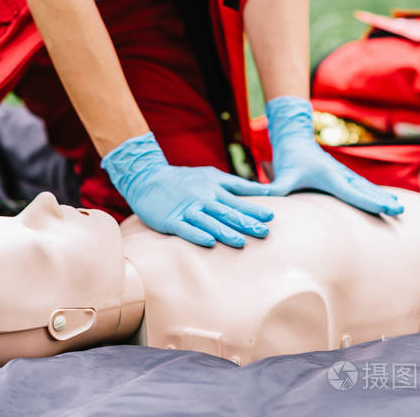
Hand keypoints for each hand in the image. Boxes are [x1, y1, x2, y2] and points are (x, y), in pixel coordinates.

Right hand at [101, 132, 273, 247]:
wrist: (149, 177)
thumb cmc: (185, 179)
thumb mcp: (212, 175)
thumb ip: (236, 184)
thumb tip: (264, 190)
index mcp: (213, 189)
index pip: (237, 201)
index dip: (254, 209)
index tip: (271, 217)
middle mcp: (202, 199)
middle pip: (226, 213)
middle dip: (245, 223)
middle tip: (263, 232)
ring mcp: (186, 209)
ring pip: (208, 222)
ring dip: (225, 232)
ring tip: (241, 242)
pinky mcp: (171, 220)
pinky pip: (186, 229)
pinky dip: (197, 235)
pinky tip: (209, 243)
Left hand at [265, 96, 403, 215]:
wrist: (295, 138)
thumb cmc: (290, 158)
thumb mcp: (283, 174)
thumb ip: (276, 189)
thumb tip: (263, 199)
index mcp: (329, 176)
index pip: (351, 192)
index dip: (368, 201)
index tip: (385, 208)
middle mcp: (340, 174)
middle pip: (364, 190)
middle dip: (381, 200)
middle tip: (399, 211)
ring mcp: (344, 174)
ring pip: (366, 187)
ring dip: (382, 197)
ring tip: (398, 208)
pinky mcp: (344, 176)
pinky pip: (363, 186)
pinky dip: (376, 193)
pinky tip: (387, 201)